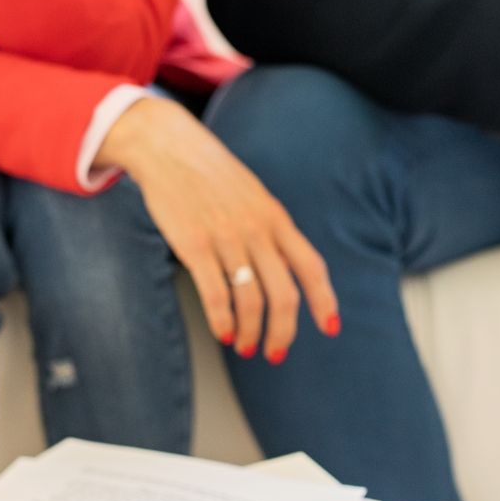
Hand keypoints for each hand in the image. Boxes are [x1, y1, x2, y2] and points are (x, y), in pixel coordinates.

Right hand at [99, 97, 337, 362]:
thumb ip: (271, 231)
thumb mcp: (254, 197)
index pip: (311, 267)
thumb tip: (286, 272)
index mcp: (277, 218)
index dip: (324, 301)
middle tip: (275, 354)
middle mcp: (258, 230)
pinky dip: (222, 321)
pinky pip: (215, 293)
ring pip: (250, 300)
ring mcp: (227, 238)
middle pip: (284, 295)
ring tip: (245, 346)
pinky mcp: (194, 245)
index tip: (330, 328)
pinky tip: (223, 333)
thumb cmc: (212, 176)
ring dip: (251, 332)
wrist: (169, 146)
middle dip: (283, 332)